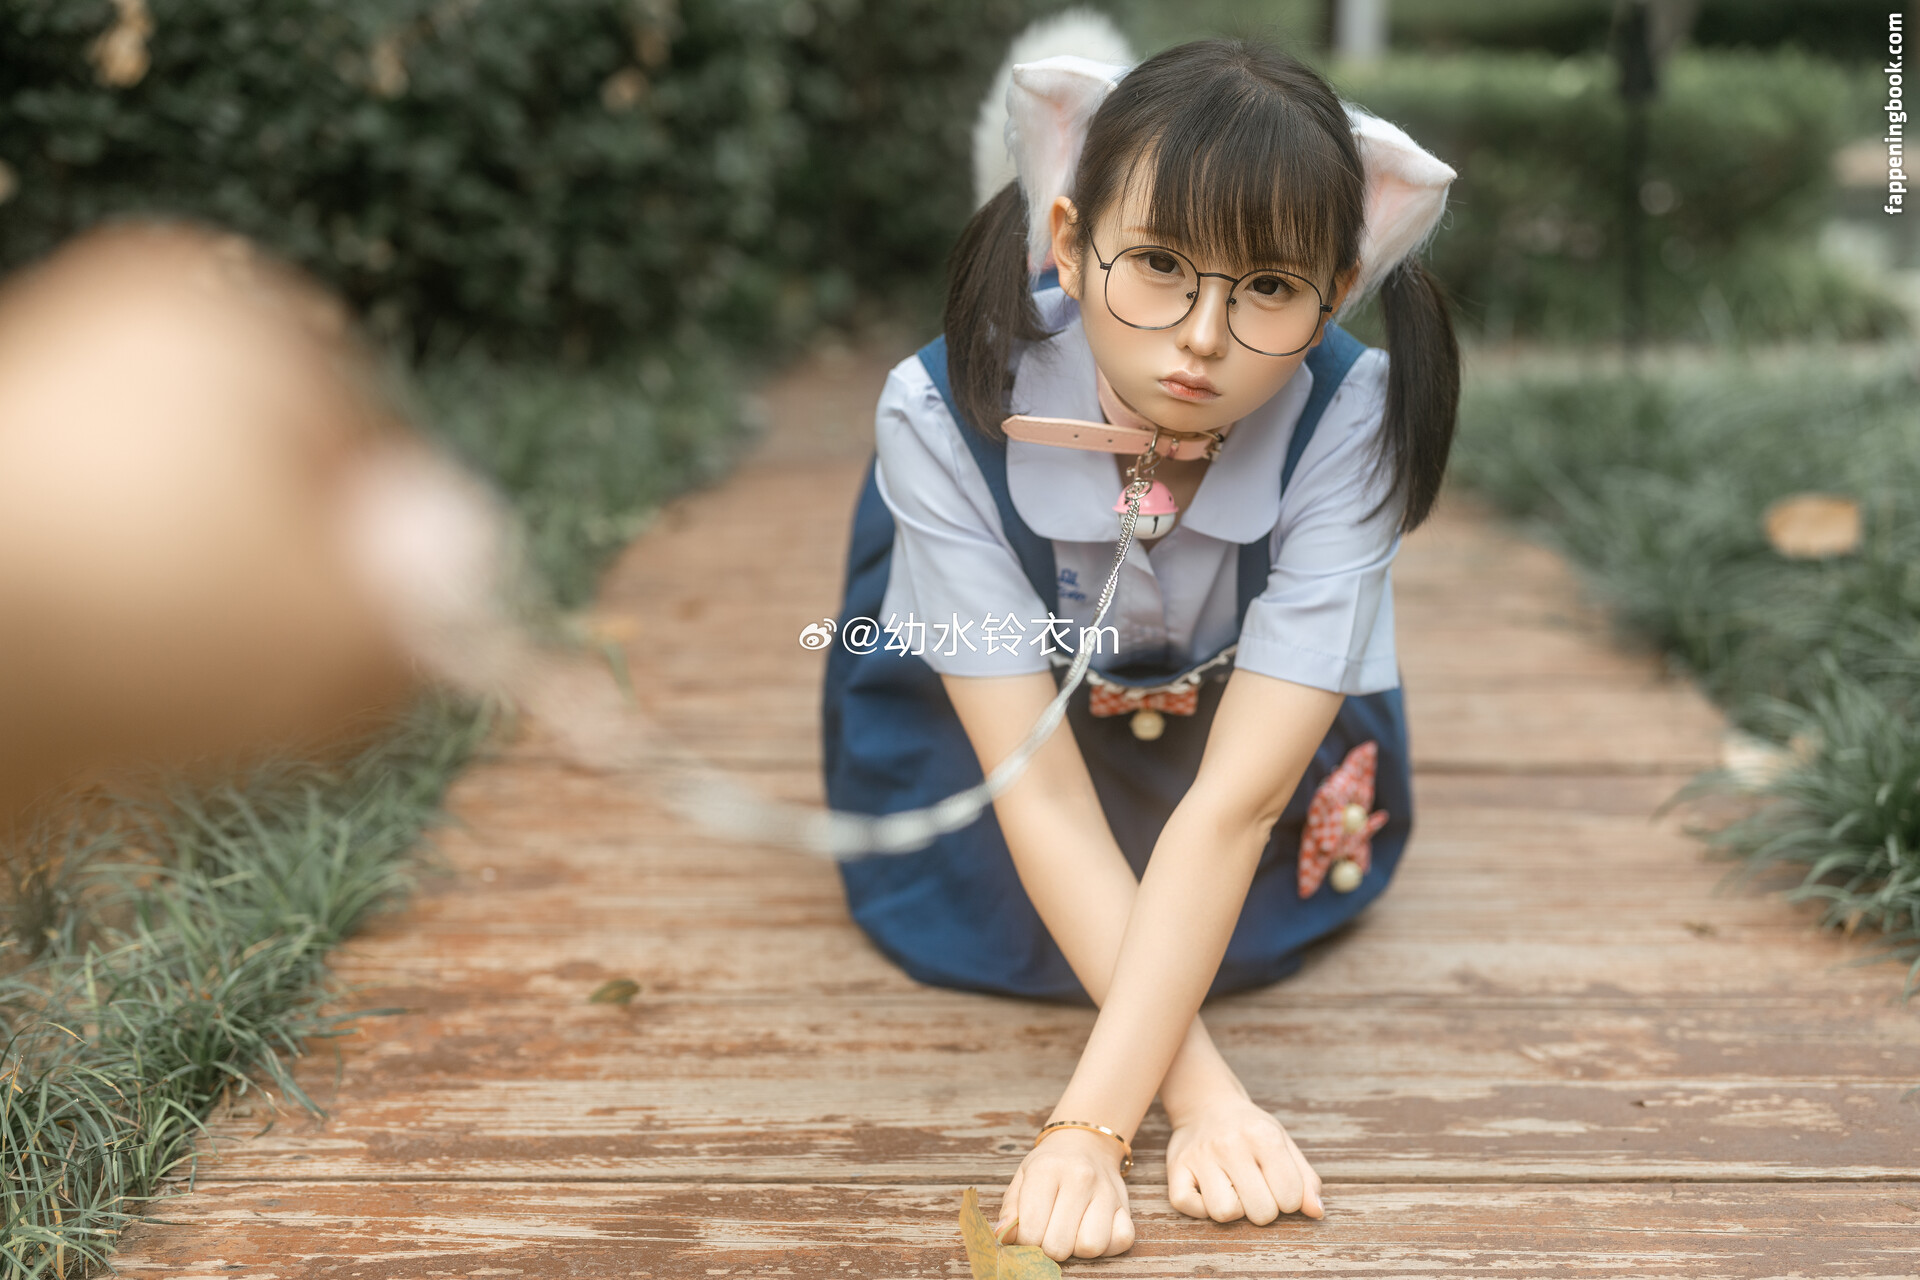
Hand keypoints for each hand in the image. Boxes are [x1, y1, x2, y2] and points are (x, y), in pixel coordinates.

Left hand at [993, 1127, 1135, 1260]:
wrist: (1086, 1143)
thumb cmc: (1050, 1166)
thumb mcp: (1022, 1178)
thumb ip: (1011, 1209)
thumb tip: (1003, 1236)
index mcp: (1047, 1169)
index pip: (1031, 1230)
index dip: (1026, 1241)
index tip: (1029, 1230)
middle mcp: (1080, 1178)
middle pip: (1059, 1245)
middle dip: (1049, 1247)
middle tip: (1048, 1232)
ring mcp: (1107, 1192)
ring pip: (1091, 1247)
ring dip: (1078, 1248)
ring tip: (1071, 1231)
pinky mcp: (1126, 1206)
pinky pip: (1120, 1243)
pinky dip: (1106, 1245)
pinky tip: (1092, 1230)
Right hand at [1165, 1097, 1324, 1223]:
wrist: (1206, 1103)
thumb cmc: (1250, 1130)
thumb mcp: (1283, 1144)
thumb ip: (1305, 1179)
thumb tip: (1317, 1213)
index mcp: (1264, 1137)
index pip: (1290, 1198)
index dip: (1288, 1201)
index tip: (1277, 1187)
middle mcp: (1231, 1144)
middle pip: (1260, 1212)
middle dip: (1263, 1210)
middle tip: (1256, 1191)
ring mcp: (1200, 1155)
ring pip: (1224, 1213)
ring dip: (1232, 1210)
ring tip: (1232, 1191)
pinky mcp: (1176, 1167)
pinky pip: (1186, 1206)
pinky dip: (1199, 1208)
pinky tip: (1207, 1191)